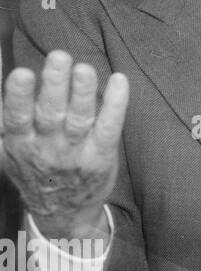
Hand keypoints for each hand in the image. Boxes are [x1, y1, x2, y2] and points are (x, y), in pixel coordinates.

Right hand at [0, 51, 126, 238]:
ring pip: (80, 118)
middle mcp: (48, 148)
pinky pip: (110, 127)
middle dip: (55, 84)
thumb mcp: (8, 154)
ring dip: (84, 91)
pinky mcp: (102, 156)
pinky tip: (119, 81)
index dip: (19, 96)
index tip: (22, 73)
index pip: (18, 118)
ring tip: (85, 68)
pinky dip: (116, 104)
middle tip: (60, 57)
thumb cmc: (34, 172)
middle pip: (51, 113)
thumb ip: (4, 126)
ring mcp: (77, 152)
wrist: (63, 214)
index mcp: (21, 144)